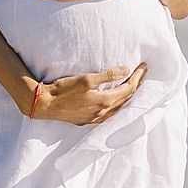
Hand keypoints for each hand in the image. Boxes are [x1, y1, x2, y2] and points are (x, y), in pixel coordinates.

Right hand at [31, 63, 148, 124]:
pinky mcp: (87, 120)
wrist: (44, 104)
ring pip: (119, 109)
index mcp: (104, 102)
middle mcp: (102, 113)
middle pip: (126, 99)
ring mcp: (95, 119)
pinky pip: (109, 114)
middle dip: (136, 85)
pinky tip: (116, 102)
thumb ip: (107, 75)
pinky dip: (117, 105)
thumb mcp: (87, 79)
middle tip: (142, 74)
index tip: (143, 67)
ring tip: (133, 87)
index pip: (128, 89)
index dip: (138, 77)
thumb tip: (126, 70)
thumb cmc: (64, 90)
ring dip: (127, 97)